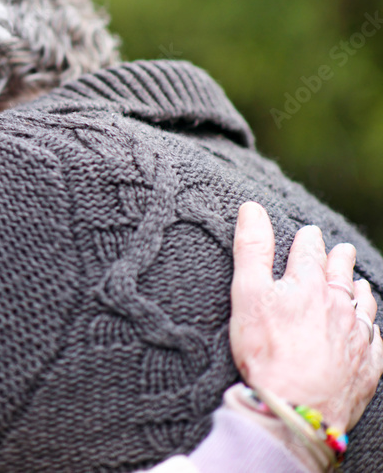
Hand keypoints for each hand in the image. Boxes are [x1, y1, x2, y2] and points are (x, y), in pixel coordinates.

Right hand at [229, 201, 382, 430]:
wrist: (295, 408)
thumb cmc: (265, 351)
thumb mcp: (247, 293)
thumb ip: (251, 249)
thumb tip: (252, 209)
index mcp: (309, 285)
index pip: (309, 253)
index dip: (307, 241)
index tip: (309, 233)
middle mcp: (339, 307)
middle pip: (341, 276)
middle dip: (339, 260)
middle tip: (342, 250)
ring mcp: (356, 337)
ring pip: (363, 307)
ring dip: (360, 292)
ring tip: (359, 285)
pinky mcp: (366, 368)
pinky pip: (375, 342)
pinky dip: (372, 330)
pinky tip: (370, 330)